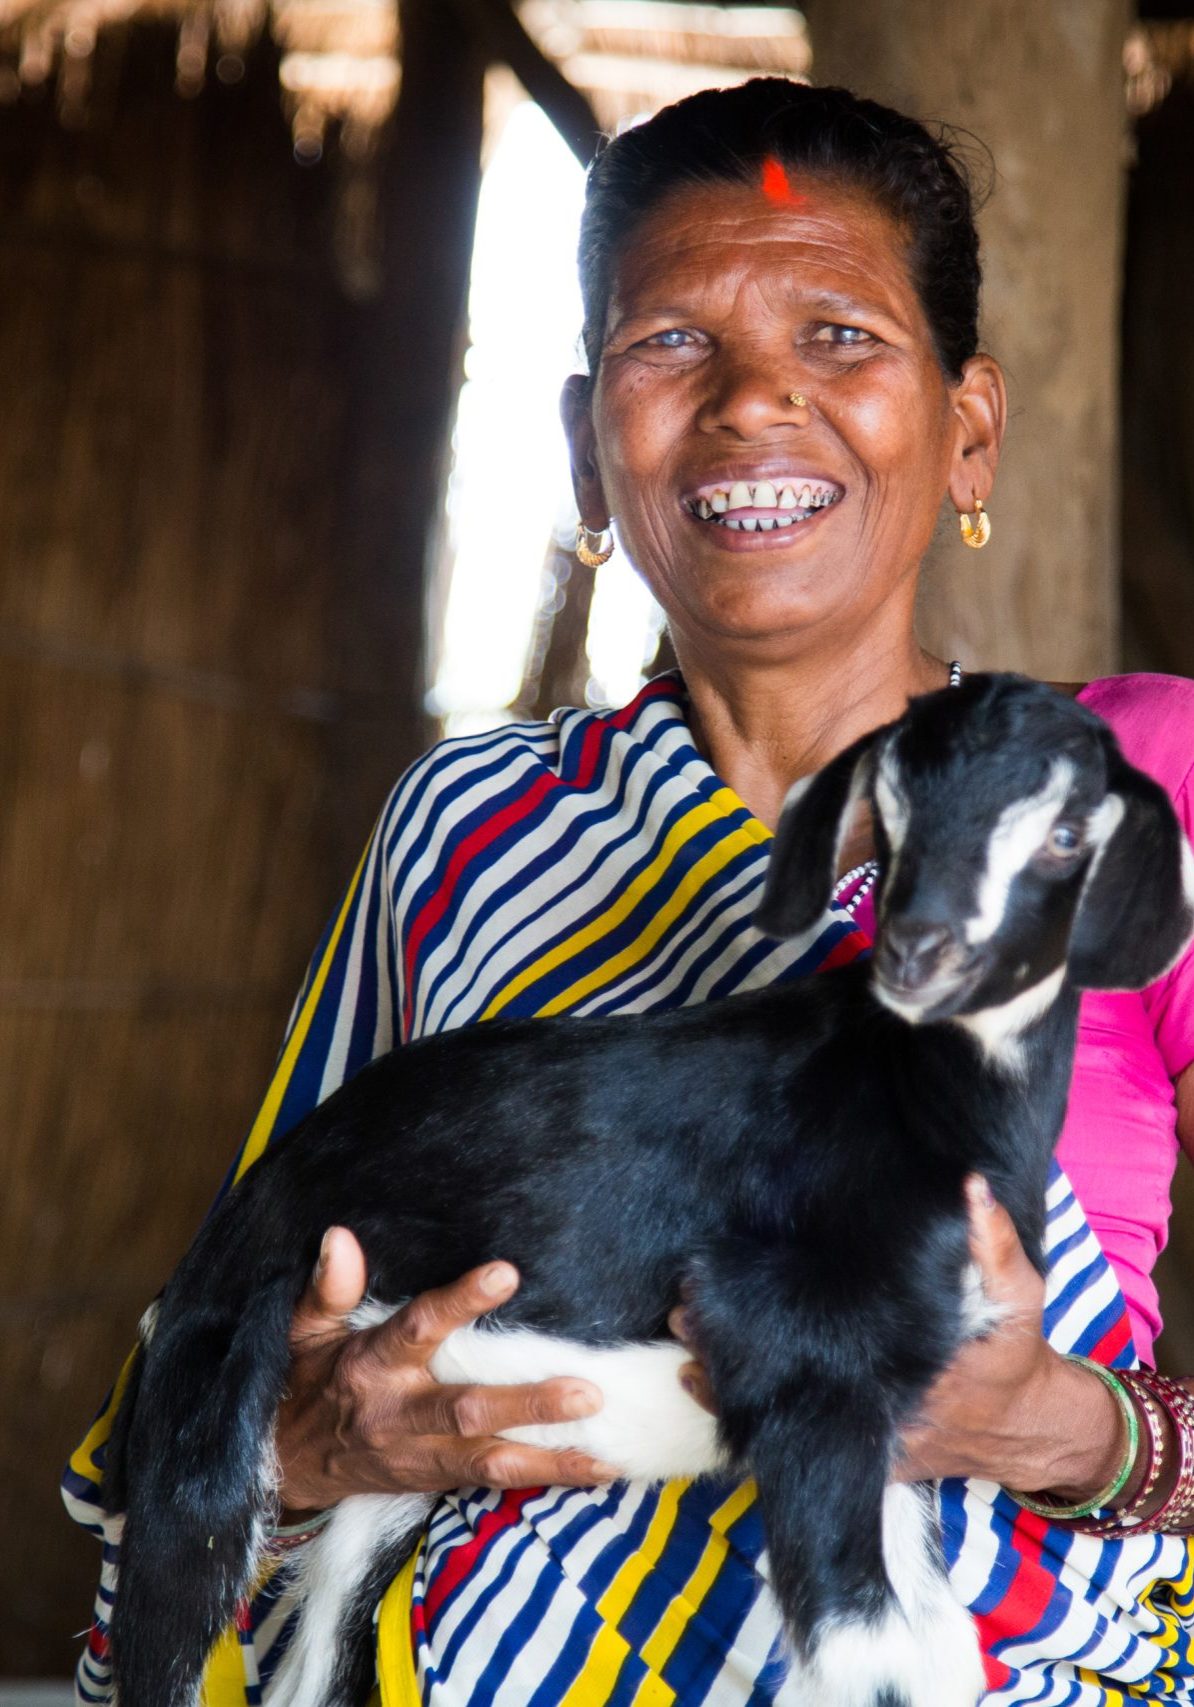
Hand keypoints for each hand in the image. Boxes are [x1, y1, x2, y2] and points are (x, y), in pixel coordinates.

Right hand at [275, 1227, 619, 1514]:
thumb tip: (341, 1235)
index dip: (462, 1302)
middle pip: (467, 1411)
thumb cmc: (303, 1381)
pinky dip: (542, 1478)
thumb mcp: (303, 1330)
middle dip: (527, 1405)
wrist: (281, 1466)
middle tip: (586, 1391)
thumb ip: (329, 1287)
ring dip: (548, 1458)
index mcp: (370, 1365)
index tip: (507, 1273)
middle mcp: (398, 1413)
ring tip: (602, 1452)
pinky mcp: (433, 1480)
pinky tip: (594, 1470)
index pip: (420, 1327)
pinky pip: (492, 1482)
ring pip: (488, 1460)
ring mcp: (419, 1454)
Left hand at [667, 1179, 1124, 1501]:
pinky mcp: (855, 1459)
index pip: (821, 1341)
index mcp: (908, 1362)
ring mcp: (863, 1439)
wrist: (1024, 1428)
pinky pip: (789, 1443)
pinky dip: (746, 1418)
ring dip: (729, 1385)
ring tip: (682, 1346)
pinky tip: (701, 1385)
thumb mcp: (1019, 1291)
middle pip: (786, 1381)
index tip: (720, 1287)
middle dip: (731, 1350)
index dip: (764, 1315)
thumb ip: (994, 1240)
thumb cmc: (1013, 1349)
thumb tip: (969, 1185)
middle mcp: (878, 1407)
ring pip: (779, 1418)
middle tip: (683, 1312)